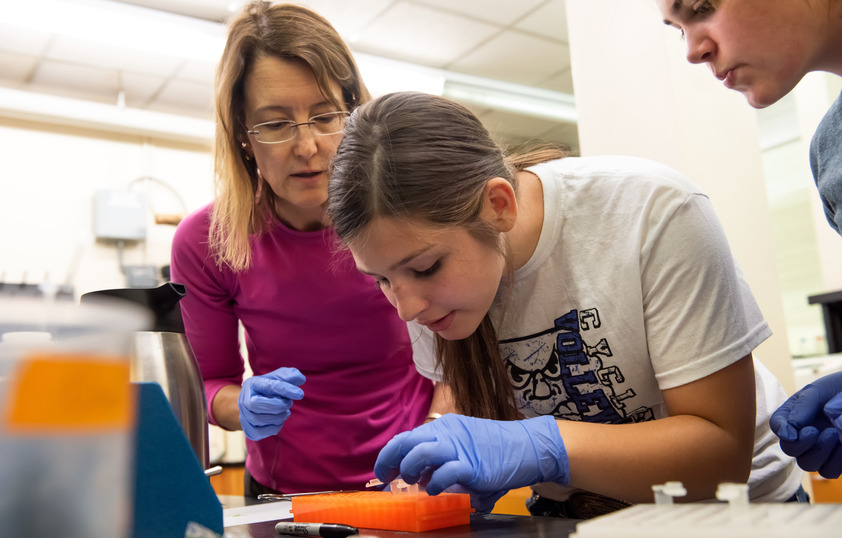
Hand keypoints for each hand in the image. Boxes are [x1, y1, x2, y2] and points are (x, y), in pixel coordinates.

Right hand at [238, 367, 304, 440]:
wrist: (255, 402)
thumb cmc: (269, 388)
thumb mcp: (279, 377)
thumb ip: (290, 375)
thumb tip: (301, 379)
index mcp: (252, 383)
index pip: (268, 386)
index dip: (285, 389)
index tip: (300, 394)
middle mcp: (243, 399)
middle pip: (255, 405)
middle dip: (278, 406)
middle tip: (288, 403)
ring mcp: (244, 416)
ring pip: (258, 420)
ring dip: (278, 417)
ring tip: (285, 411)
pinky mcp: (248, 429)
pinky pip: (259, 432)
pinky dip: (274, 427)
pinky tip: (280, 420)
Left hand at [374, 414, 568, 512]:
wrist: (527, 447)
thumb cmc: (497, 450)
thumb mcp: (465, 445)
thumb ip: (444, 459)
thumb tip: (422, 478)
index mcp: (445, 427)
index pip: (407, 437)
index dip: (389, 455)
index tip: (383, 471)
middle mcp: (448, 432)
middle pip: (406, 442)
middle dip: (390, 462)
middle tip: (388, 479)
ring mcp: (459, 447)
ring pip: (420, 453)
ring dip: (410, 470)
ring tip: (413, 482)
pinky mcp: (472, 465)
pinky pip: (443, 473)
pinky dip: (434, 484)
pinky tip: (436, 490)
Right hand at [769, 371, 841, 477]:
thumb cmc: (838, 390)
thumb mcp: (821, 390)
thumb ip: (805, 404)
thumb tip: (793, 425)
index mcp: (795, 414)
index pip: (778, 424)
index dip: (781, 430)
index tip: (791, 433)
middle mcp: (804, 433)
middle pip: (789, 448)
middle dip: (800, 443)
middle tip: (815, 431)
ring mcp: (820, 448)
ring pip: (807, 464)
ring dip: (819, 452)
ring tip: (834, 434)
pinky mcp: (837, 460)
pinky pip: (829, 470)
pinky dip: (835, 461)